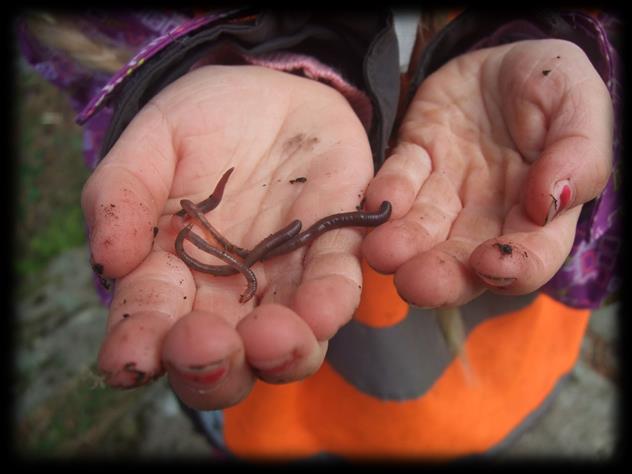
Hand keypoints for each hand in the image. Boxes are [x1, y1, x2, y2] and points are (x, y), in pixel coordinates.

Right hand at [82, 66, 374, 408]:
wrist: (273, 92)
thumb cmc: (203, 122)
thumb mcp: (154, 141)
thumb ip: (123, 192)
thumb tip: (108, 260)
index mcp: (173, 276)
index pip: (151, 324)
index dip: (137, 347)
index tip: (129, 360)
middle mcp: (229, 296)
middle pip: (223, 361)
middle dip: (212, 367)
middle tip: (203, 348)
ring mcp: (284, 282)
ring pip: (288, 345)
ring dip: (281, 353)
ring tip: (270, 339)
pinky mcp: (333, 255)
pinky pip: (336, 290)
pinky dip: (329, 304)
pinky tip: (321, 310)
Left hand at [362, 39, 612, 306]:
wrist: (506, 55)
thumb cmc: (552, 83)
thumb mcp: (579, 103)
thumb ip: (579, 153)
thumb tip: (552, 201)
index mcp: (540, 209)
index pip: (533, 253)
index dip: (514, 267)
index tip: (491, 264)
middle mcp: (489, 213)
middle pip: (465, 257)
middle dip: (441, 275)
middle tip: (416, 284)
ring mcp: (448, 190)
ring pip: (423, 228)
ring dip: (402, 244)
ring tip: (382, 253)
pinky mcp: (415, 161)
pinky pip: (397, 181)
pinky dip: (386, 194)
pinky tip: (375, 203)